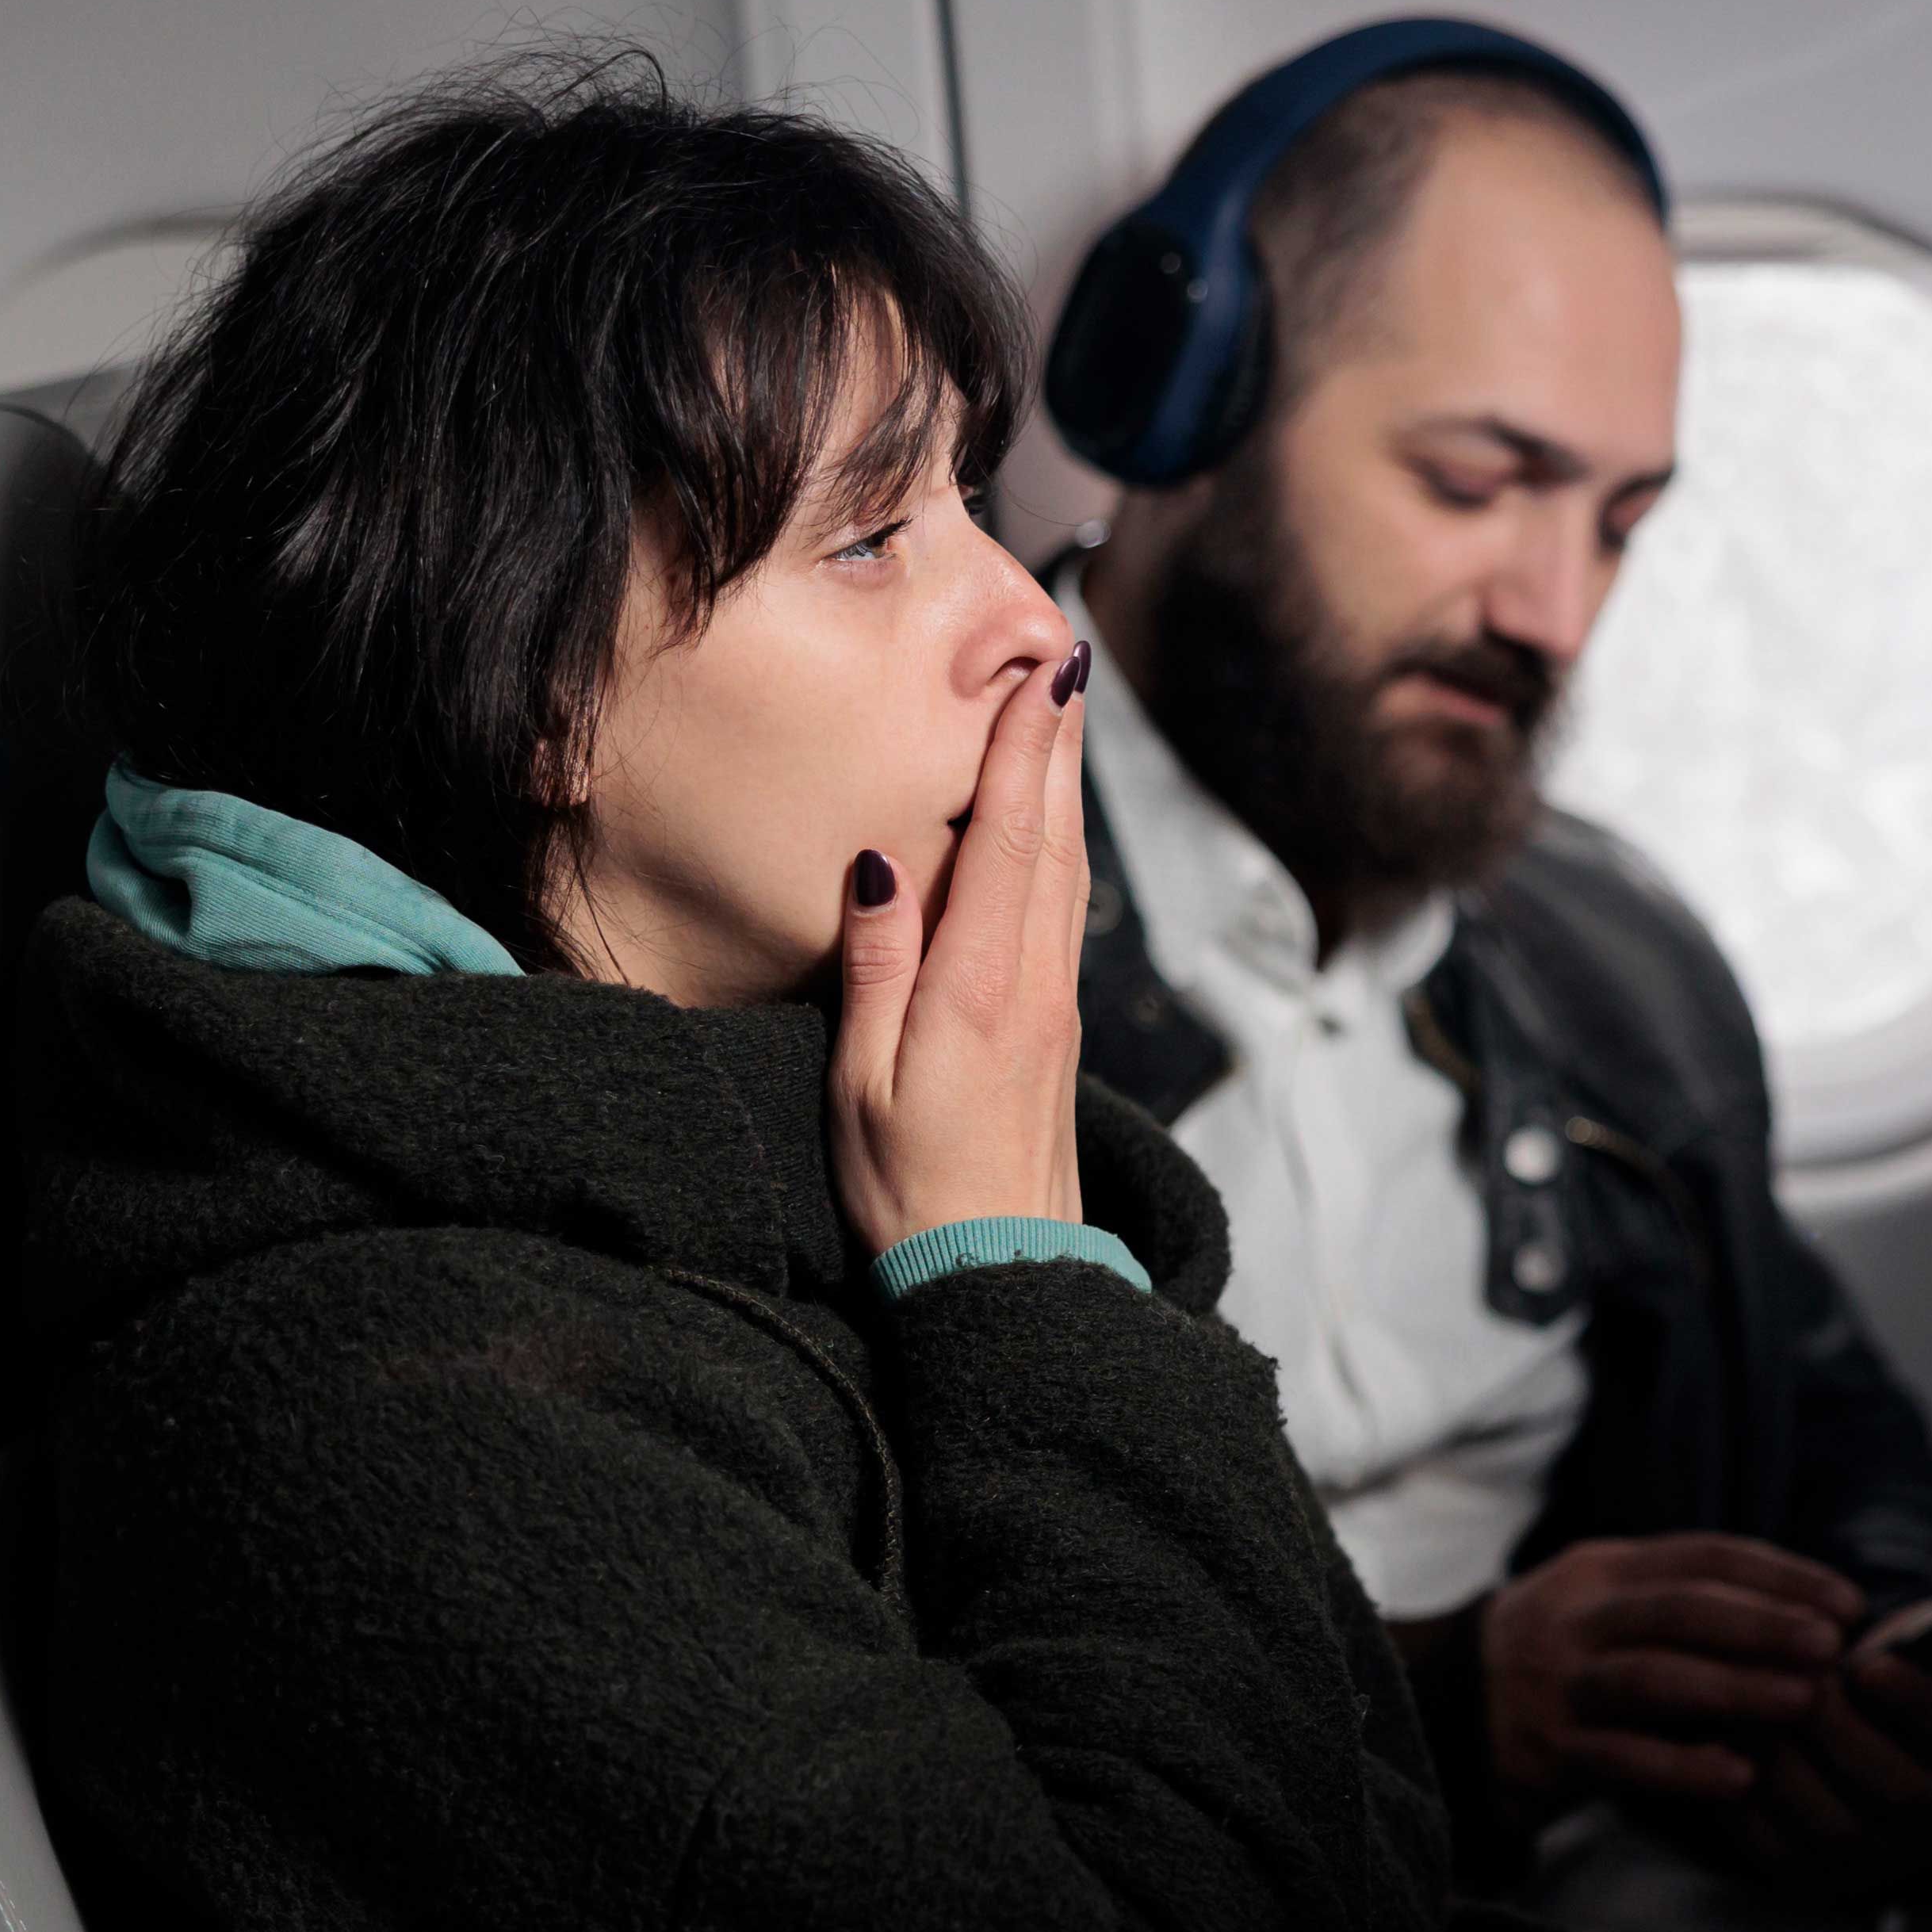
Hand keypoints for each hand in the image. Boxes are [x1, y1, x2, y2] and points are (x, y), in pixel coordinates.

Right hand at [829, 642, 1092, 1255]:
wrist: (1000, 1275)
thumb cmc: (911, 1189)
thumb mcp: (863, 1082)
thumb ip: (874, 967)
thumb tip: (880, 863)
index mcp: (982, 987)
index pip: (1009, 841)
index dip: (1026, 751)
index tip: (1044, 673)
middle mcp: (1034, 983)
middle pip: (1054, 838)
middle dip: (1059, 744)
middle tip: (1067, 657)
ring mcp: (1055, 1006)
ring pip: (1069, 871)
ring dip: (1066, 787)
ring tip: (1064, 714)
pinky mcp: (1055, 1028)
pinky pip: (1064, 913)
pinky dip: (1059, 847)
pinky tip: (1048, 826)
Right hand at [1478, 1535, 1869, 1820]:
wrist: (1448, 1710)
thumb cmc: (1568, 1655)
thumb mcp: (1611, 1602)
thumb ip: (1687, 1599)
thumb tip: (1813, 1608)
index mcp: (1603, 1570)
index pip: (1702, 1557)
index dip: (1780, 1576)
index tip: (1847, 1602)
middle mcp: (1576, 1618)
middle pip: (1678, 1610)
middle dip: (1762, 1625)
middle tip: (1830, 1646)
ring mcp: (1557, 1685)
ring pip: (1651, 1680)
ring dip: (1733, 1688)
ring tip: (1801, 1701)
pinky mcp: (1546, 1752)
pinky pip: (1621, 1759)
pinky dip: (1683, 1768)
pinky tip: (1739, 1777)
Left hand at [1713, 1607, 1931, 1902]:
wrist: (1894, 1757)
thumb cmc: (1920, 1678)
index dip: (1919, 1701)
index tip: (1870, 1664)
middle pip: (1900, 1793)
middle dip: (1841, 1732)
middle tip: (1796, 1681)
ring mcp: (1883, 1860)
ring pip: (1833, 1826)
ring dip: (1786, 1762)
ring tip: (1750, 1706)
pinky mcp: (1821, 1879)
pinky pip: (1776, 1848)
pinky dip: (1743, 1799)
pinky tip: (1726, 1745)